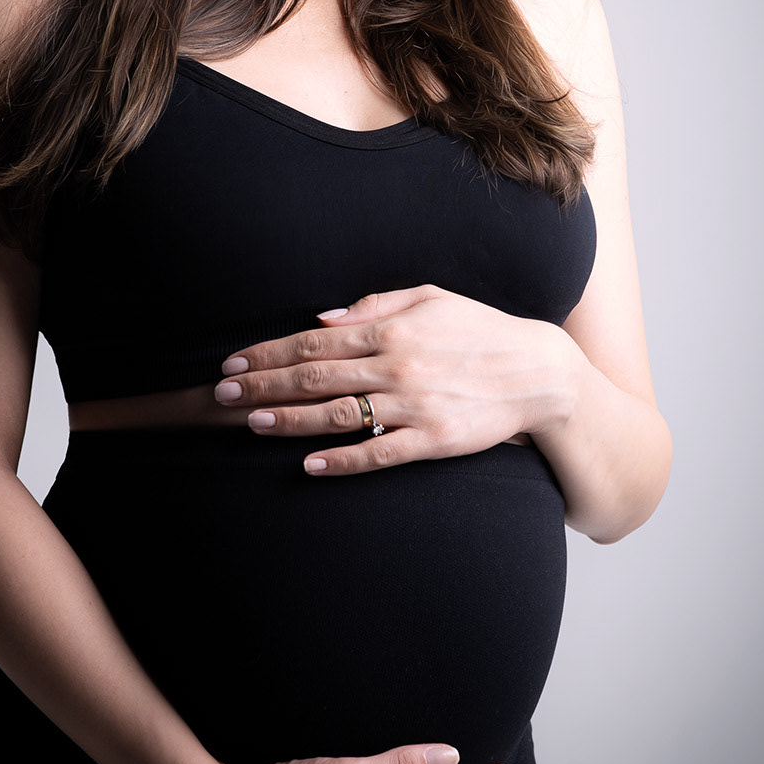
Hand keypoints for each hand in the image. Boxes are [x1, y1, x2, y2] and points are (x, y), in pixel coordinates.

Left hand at [213, 284, 571, 474]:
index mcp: (392, 328)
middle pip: (315, 377)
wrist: (541, 373)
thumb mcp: (431, 299)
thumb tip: (323, 317)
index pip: (314, 340)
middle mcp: (397, 366)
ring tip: (251, 424)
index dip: (268, 352)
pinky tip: (309, 464)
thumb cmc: (481, 331)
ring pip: (338, 415)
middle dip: (263, 386)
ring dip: (290, 420)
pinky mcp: (434, 442)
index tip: (233, 363)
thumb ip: (375, 305)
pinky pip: (378, 453)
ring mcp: (415, 406)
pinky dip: (342, 459)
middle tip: (222, 396)